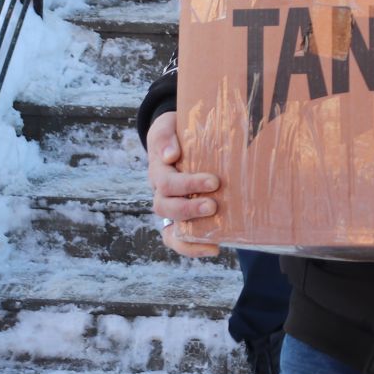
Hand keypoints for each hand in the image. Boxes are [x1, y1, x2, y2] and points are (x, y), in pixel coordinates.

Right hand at [146, 111, 223, 257]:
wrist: (175, 138)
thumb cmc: (176, 130)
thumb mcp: (168, 125)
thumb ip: (167, 136)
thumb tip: (171, 155)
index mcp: (158, 169)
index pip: (166, 182)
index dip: (188, 185)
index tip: (213, 181)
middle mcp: (160, 191)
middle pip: (165, 207)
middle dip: (189, 209)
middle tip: (213, 205)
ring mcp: (169, 206)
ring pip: (169, 228)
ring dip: (190, 233)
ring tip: (215, 237)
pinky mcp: (180, 217)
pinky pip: (177, 238)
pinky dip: (191, 248)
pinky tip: (214, 248)